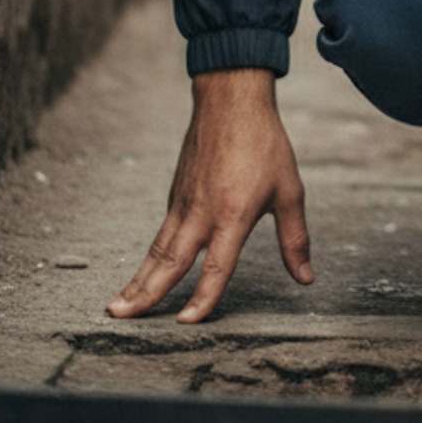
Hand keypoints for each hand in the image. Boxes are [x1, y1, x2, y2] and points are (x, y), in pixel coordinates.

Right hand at [106, 69, 311, 322]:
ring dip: (137, 280)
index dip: (204, 297)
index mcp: (234, 214)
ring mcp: (184, 203)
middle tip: (120, 319)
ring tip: (116, 306)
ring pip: (157, 250)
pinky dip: (147, 257)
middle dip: (146, 294)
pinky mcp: (175, 194)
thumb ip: (294, 238)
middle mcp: (203, 213)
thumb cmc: (265, 144)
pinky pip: (160, 233)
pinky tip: (141, 273)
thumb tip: (305, 278)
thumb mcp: (289, 190)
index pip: (217, 265)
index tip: (186, 323)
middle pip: (171, 262)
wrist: (231, 99)